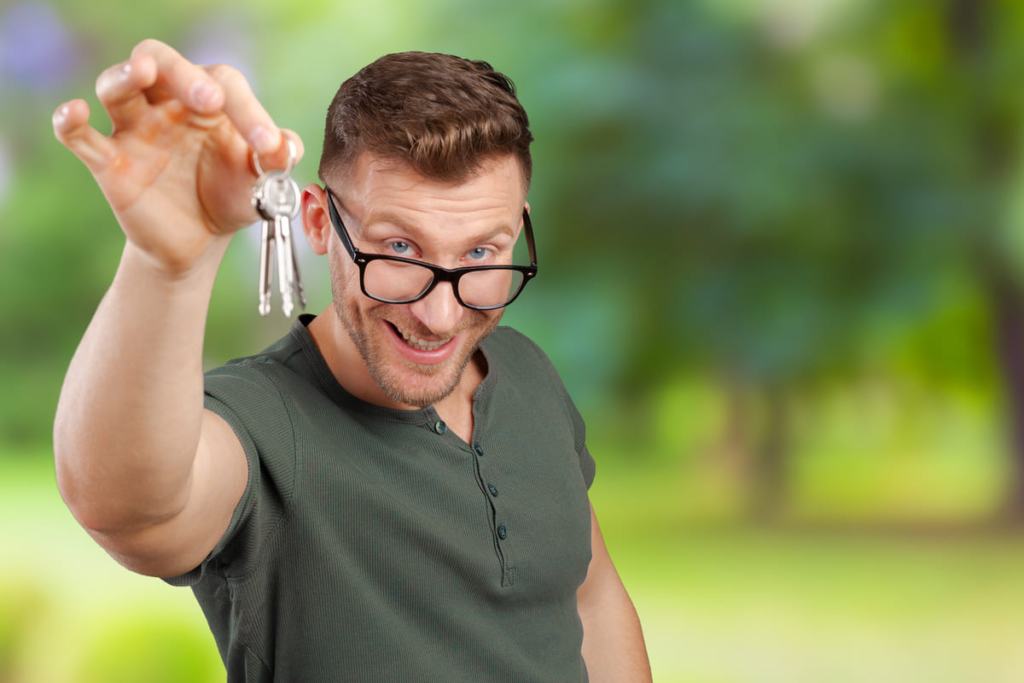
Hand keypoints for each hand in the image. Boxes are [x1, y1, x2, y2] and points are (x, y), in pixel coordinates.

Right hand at [53, 39, 304, 275]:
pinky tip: (75, 113)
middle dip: (184, 74)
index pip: (224, 85)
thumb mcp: (261, 182)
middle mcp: (168, 105)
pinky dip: (71, 121)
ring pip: (117, 86)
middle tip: (210, 100)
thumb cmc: (230, 196)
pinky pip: (80, 135)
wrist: (200, 242)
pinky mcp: (109, 162)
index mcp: (210, 102)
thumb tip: (286, 147)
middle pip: (163, 62)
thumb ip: (276, 161)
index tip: (268, 148)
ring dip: (126, 75)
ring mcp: (135, 130)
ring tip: (142, 72)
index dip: (248, 111)